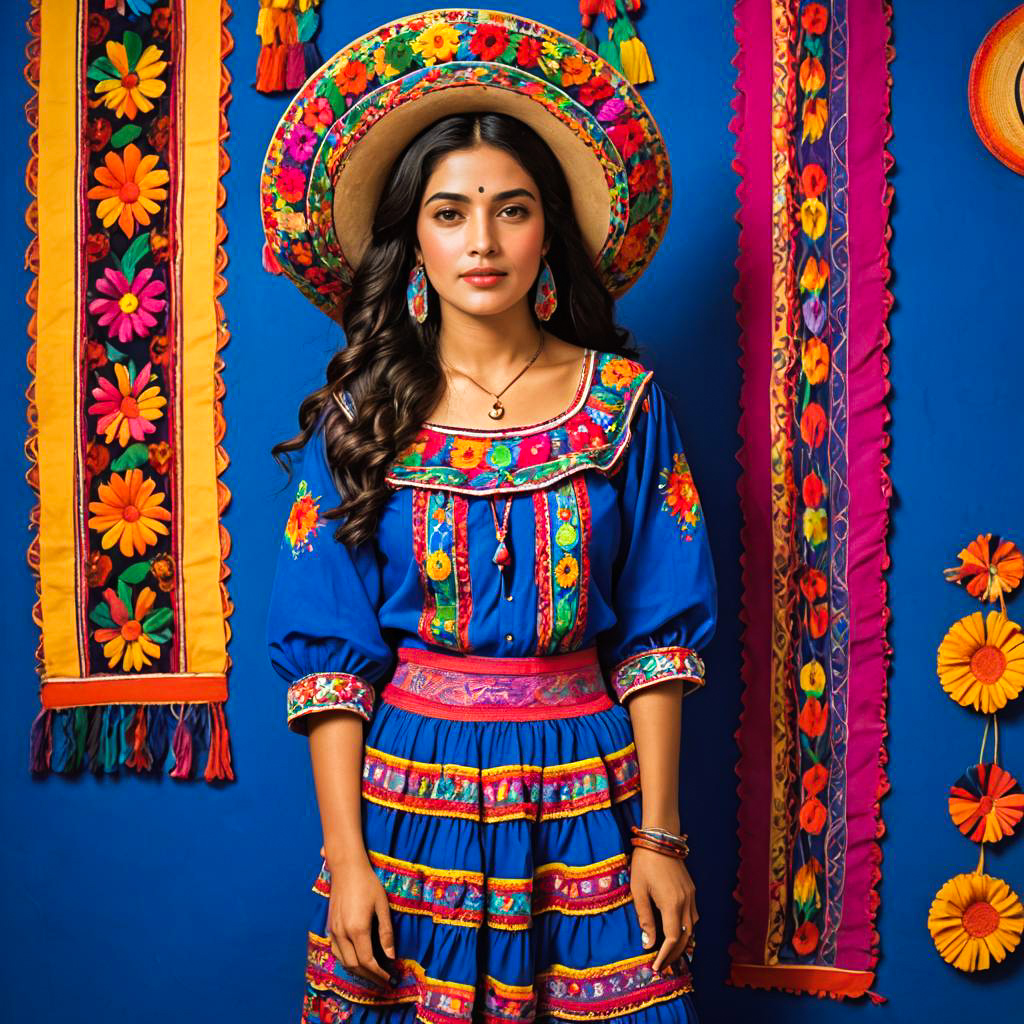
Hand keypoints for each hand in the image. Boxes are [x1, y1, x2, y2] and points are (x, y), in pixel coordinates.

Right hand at [324, 854, 396, 986]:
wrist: (346, 868)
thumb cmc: (368, 883)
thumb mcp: (382, 906)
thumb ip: (386, 932)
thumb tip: (391, 956)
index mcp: (357, 929)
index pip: (368, 961)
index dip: (379, 973)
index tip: (389, 978)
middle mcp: (342, 933)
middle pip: (354, 965)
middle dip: (369, 977)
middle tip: (383, 981)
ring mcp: (333, 931)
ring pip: (343, 961)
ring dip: (358, 971)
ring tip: (372, 974)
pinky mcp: (330, 927)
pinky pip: (337, 952)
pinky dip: (347, 961)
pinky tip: (357, 960)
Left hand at [629, 847, 697, 972]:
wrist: (660, 838)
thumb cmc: (644, 863)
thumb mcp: (639, 891)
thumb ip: (645, 918)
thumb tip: (648, 944)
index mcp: (672, 904)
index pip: (673, 939)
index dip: (666, 955)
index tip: (657, 966)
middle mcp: (686, 902)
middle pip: (686, 938)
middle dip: (675, 955)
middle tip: (663, 965)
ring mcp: (691, 896)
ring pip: (693, 928)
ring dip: (684, 944)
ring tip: (671, 954)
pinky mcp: (692, 890)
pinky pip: (694, 916)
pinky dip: (688, 930)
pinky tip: (679, 933)